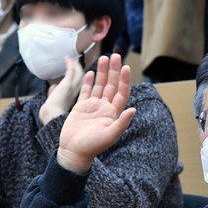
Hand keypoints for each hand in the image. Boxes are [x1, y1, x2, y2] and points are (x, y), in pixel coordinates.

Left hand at [39, 56, 85, 125]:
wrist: (51, 115)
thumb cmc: (51, 111)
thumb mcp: (54, 100)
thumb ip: (54, 93)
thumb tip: (53, 87)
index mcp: (73, 97)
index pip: (79, 85)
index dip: (78, 78)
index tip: (75, 71)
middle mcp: (75, 92)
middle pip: (82, 78)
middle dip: (79, 69)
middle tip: (76, 62)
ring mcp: (72, 88)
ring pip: (79, 74)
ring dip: (75, 65)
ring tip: (72, 59)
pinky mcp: (67, 84)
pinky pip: (71, 71)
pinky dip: (70, 64)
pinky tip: (67, 58)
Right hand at [57, 53, 135, 173]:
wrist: (74, 152)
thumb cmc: (92, 147)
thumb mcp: (109, 136)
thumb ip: (121, 123)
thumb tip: (133, 110)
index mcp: (114, 113)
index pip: (122, 92)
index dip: (125, 80)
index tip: (126, 67)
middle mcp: (105, 108)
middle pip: (112, 85)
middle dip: (114, 70)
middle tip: (116, 55)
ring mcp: (93, 107)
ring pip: (100, 85)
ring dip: (103, 72)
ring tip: (105, 58)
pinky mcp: (81, 107)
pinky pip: (86, 91)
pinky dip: (89, 82)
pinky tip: (92, 72)